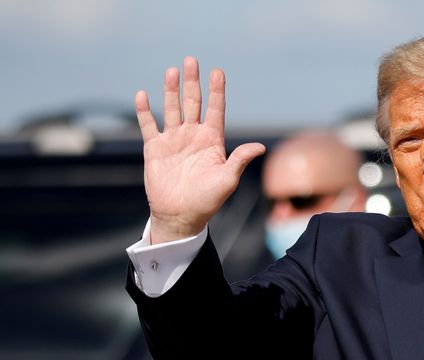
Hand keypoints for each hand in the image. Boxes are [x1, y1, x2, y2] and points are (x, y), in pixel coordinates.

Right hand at [135, 57, 265, 243]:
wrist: (181, 216)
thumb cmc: (207, 200)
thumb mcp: (227, 180)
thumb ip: (239, 160)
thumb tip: (260, 146)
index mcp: (212, 141)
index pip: (215, 110)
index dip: (216, 91)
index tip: (218, 72)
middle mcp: (193, 136)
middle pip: (193, 103)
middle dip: (193, 82)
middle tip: (191, 60)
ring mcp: (174, 140)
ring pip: (172, 109)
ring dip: (171, 90)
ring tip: (171, 71)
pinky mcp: (155, 149)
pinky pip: (149, 125)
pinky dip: (145, 111)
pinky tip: (143, 94)